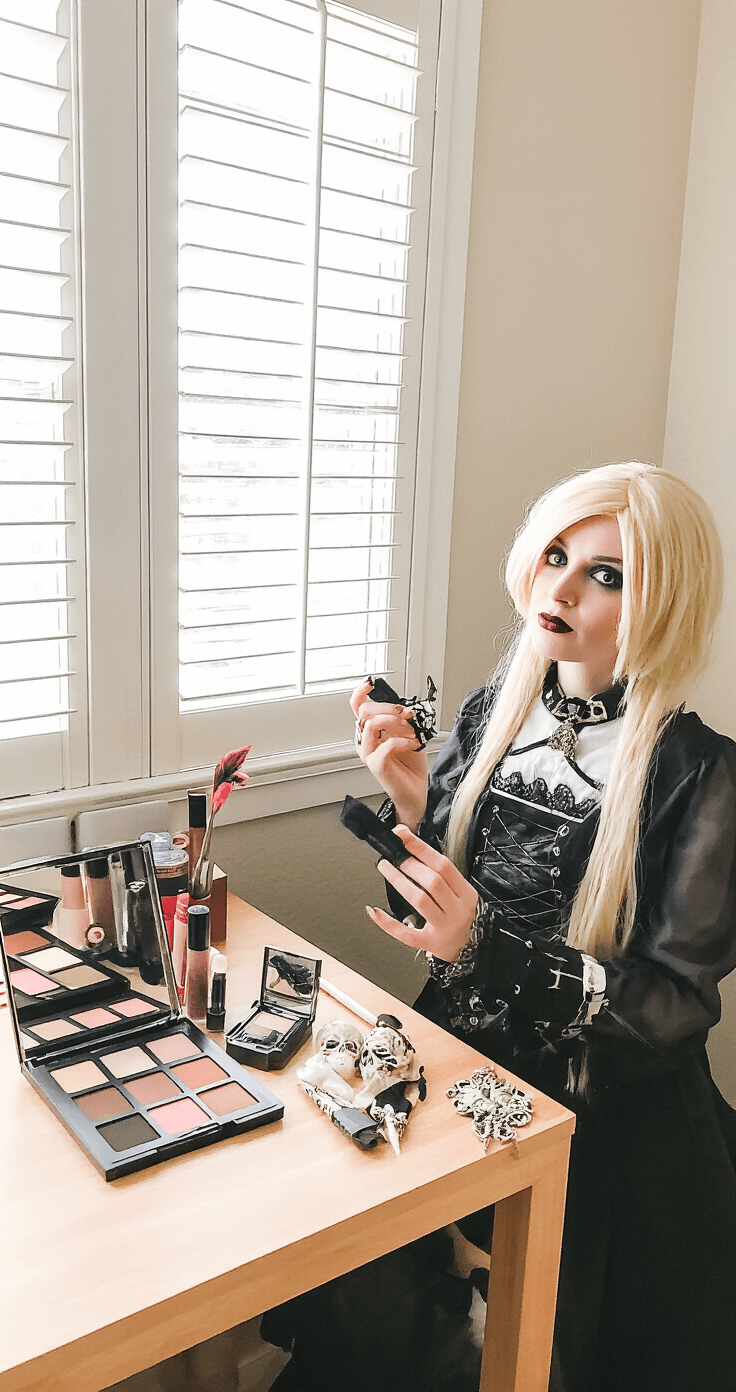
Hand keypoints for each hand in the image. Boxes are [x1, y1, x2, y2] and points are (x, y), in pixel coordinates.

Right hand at [349, 679, 427, 829]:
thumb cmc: (411, 766)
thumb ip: (402, 720)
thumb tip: (404, 706)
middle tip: (407, 714)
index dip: (361, 692)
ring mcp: (368, 753)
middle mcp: (366, 740)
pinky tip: (415, 744)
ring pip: (372, 724)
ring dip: (396, 723)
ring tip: (411, 731)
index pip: (357, 706)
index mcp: (371, 730)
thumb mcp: (409, 734)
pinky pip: (386, 744)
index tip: (370, 683)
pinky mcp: (375, 765)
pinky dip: (404, 741)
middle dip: (389, 708)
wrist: (416, 792)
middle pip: (365, 711)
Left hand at [366, 826, 477, 961]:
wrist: (469, 949)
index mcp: (466, 894)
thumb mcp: (460, 893)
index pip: (444, 866)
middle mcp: (457, 911)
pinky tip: (375, 911)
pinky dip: (388, 923)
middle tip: (394, 853)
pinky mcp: (429, 943)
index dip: (422, 849)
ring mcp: (444, 928)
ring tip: (385, 867)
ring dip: (400, 882)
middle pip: (434, 882)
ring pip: (420, 902)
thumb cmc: (460, 916)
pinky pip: (407, 934)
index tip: (404, 836)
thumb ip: (441, 875)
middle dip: (411, 864)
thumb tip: (411, 847)